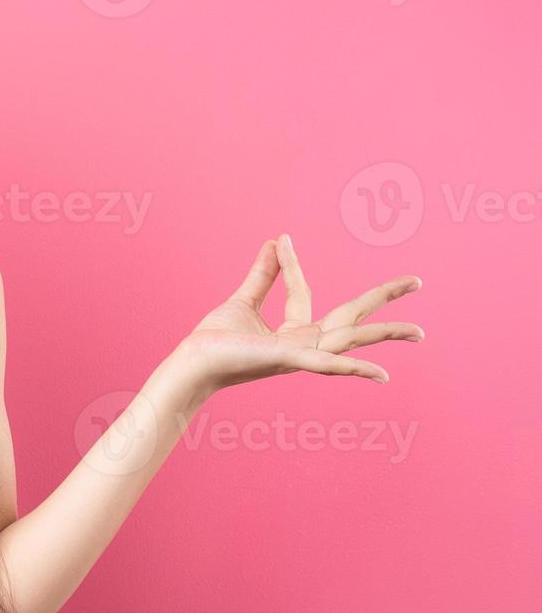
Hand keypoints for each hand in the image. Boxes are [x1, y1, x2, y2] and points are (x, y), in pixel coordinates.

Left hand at [170, 233, 423, 396]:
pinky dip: (354, 369)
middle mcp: (303, 345)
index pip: (304, 293)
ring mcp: (300, 355)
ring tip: (420, 332)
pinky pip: (328, 365)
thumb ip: (262, 275)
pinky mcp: (290, 360)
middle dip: (383, 299)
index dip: (293, 265)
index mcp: (291, 333)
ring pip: (352, 341)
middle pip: (352, 319)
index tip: (283, 238)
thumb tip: (276, 242)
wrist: (193, 363)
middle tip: (417, 281)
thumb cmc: (214, 341)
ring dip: (386, 335)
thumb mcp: (243, 300)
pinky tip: (381, 374)